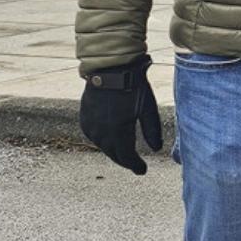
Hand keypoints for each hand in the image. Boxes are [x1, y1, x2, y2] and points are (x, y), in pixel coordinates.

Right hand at [78, 56, 161, 174]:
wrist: (109, 69)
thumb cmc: (133, 87)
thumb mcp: (148, 109)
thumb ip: (152, 130)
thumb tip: (156, 149)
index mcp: (118, 132)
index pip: (126, 157)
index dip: (135, 166)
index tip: (143, 171)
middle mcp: (101, 133)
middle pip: (114, 154)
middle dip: (125, 161)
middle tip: (135, 166)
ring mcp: (90, 125)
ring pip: (103, 146)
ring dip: (114, 151)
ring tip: (124, 155)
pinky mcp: (84, 118)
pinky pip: (94, 136)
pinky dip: (104, 141)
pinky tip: (110, 141)